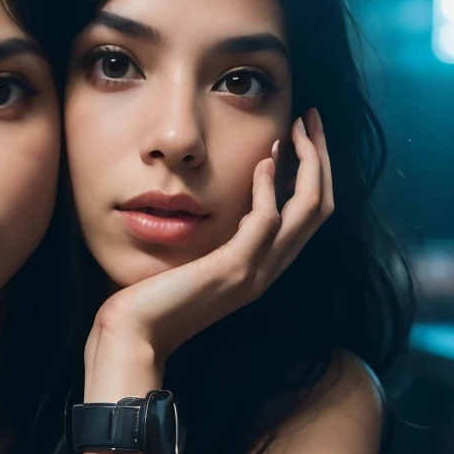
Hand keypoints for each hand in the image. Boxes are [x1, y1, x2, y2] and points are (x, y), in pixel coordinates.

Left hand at [88, 109, 333, 377]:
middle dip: (320, 158)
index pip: (309, 216)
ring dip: (307, 163)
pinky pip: (267, 221)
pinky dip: (269, 188)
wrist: (134, 336)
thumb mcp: (193, 264)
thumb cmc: (151, 301)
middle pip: (320, 207)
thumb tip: (220, 209)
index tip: (301, 135)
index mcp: (261, 267)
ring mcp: (255, 272)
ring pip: (308, 211)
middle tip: (312, 118)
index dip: (313, 173)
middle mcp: (268, 270)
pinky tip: (263, 162)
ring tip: (296, 128)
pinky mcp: (234, 270)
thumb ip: (215, 242)